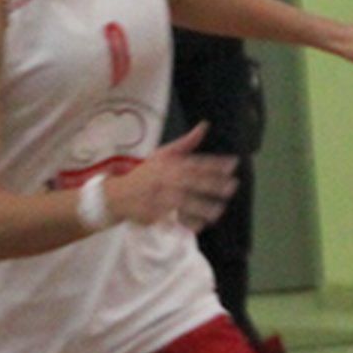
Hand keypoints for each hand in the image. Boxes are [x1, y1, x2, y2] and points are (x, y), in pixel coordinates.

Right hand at [105, 123, 239, 231]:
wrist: (118, 194)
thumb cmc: (146, 173)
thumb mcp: (163, 154)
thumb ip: (186, 143)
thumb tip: (204, 125)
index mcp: (169, 164)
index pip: (196, 163)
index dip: (216, 163)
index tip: (234, 164)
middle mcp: (165, 180)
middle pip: (191, 182)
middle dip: (213, 184)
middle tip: (232, 186)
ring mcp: (158, 198)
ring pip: (183, 203)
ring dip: (202, 207)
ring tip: (219, 210)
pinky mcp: (153, 214)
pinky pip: (171, 220)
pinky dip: (185, 224)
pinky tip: (201, 226)